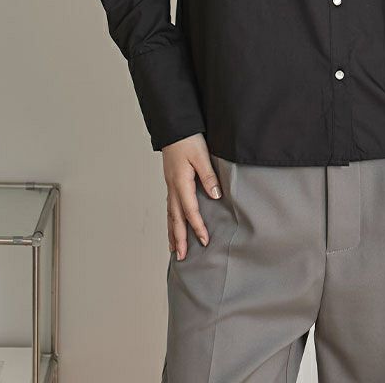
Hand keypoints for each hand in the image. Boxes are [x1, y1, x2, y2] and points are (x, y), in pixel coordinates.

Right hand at [162, 132, 221, 260]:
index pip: (190, 210)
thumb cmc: (188, 140)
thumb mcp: (201, 156)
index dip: (197, 226)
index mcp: (181, 182)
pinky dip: (170, 219)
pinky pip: (170, 205)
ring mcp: (170, 185)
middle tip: (182, 257)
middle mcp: (173, 186)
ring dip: (172, 232)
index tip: (204, 241)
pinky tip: (172, 224)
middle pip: (175, 217)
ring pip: (170, 213)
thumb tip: (215, 196)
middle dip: (179, 238)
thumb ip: (208, 176)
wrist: (175, 127)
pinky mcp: (171, 181)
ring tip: (174, 249)